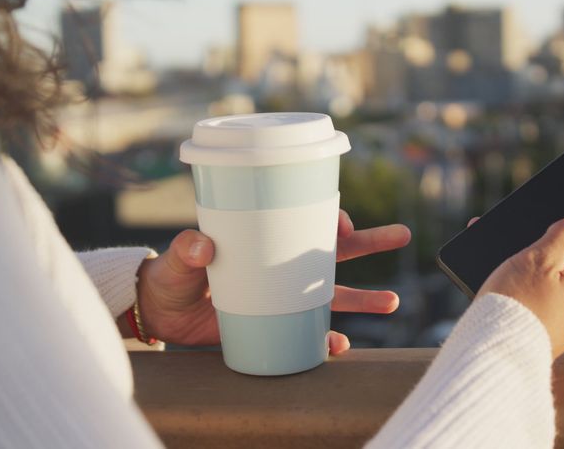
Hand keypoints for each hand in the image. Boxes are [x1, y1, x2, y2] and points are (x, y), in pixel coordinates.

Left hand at [134, 210, 409, 354]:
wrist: (162, 313)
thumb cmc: (171, 275)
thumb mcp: (177, 259)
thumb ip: (187, 250)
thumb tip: (201, 243)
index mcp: (265, 236)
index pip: (307, 219)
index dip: (331, 217)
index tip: (343, 223)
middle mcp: (281, 263)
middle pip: (334, 250)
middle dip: (370, 241)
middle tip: (401, 235)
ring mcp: (282, 295)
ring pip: (334, 292)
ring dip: (365, 297)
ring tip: (393, 301)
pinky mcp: (276, 323)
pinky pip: (310, 332)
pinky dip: (328, 339)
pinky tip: (341, 345)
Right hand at [478, 218, 563, 358]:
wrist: (490, 354)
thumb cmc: (516, 305)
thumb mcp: (540, 258)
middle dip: (559, 252)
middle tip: (535, 242)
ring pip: (560, 287)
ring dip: (539, 271)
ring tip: (511, 261)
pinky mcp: (548, 338)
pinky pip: (545, 305)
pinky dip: (529, 291)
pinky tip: (505, 284)